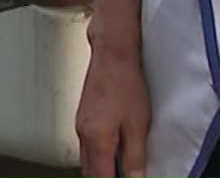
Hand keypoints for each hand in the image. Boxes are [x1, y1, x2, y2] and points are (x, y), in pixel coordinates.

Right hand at [75, 45, 150, 177]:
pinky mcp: (83, 117)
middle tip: (124, 176)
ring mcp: (81, 126)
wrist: (113, 54)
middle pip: (90, 173)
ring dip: (100, 170)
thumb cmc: (126, 82)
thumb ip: (135, 157)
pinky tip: (111, 154)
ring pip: (86, 161)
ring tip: (119, 170)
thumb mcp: (138, 125)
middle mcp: (83, 135)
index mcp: (97, 140)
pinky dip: (97, 157)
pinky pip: (86, 147)